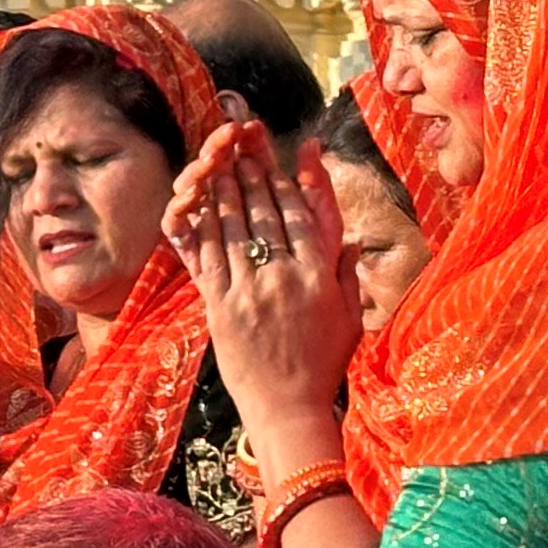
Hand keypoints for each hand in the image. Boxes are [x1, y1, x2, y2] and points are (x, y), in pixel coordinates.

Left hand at [168, 123, 360, 445]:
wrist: (288, 409)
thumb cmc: (322, 366)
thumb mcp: (348, 317)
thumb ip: (346, 274)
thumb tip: (347, 241)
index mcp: (320, 275)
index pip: (305, 212)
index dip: (295, 175)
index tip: (292, 147)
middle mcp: (285, 276)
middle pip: (267, 209)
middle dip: (256, 168)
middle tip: (246, 139)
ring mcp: (251, 290)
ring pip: (236, 226)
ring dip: (227, 186)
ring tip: (222, 158)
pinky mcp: (221, 306)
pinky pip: (209, 256)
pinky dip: (203, 225)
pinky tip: (199, 203)